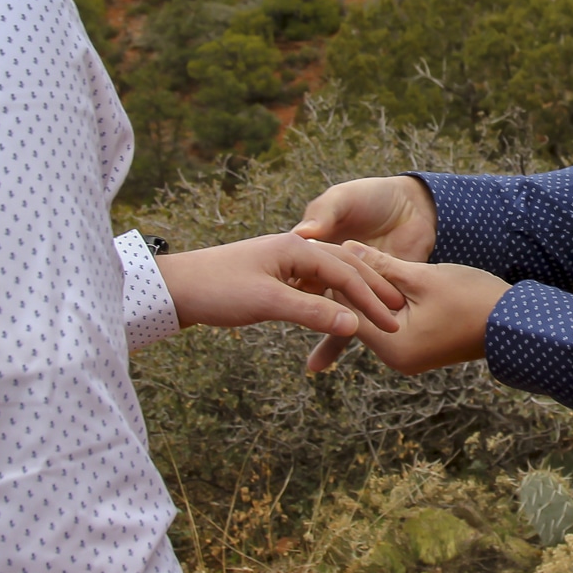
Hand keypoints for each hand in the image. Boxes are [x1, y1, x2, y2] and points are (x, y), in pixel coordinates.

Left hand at [155, 232, 403, 337]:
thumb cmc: (217, 290)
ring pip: (331, 278)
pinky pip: (315, 286)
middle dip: (372, 293)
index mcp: (297, 248)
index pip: (346, 272)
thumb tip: (353, 325)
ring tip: (376, 316)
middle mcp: (295, 249)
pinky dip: (333, 300)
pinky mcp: (275, 275)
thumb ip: (312, 312)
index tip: (392, 322)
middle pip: (345, 269)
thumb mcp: (267, 302)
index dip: (371, 299)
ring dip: (354, 297)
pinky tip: (340, 314)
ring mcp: (285, 261)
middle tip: (396, 316)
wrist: (175, 287)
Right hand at [295, 176, 436, 369]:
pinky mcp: (381, 291)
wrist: (416, 204)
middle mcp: (332, 270)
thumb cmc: (373, 195)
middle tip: (301, 355)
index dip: (296, 291)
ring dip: (332, 337)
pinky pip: (369, 314)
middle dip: (310, 325)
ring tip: (315, 367)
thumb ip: (325, 212)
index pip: (305, 274)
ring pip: (342, 313)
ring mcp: (356, 284)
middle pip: (319, 300)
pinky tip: (352, 348)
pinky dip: (363, 331)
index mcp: (319, 250)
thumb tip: (303, 232)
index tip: (288, 309)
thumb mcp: (344, 198)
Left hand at [314, 248, 509, 375]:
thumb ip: (382, 265)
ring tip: (348, 259)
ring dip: (366, 289)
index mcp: (393, 346)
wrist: (512, 322)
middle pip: (357, 316)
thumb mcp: (423, 277)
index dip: (337, 279)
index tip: (325, 252)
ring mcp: (405, 354)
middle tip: (329, 253)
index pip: (347, 311)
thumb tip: (346, 248)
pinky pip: (389, 321)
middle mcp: (394, 357)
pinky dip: (383, 299)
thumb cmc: (471, 298)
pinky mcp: (416, 346)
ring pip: (373, 317)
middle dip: (348, 284)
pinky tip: (376, 274)